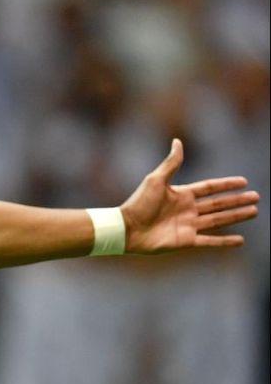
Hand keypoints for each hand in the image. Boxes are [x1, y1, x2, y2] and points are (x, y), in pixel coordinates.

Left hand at [121, 139, 259, 253]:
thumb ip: (171, 163)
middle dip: (237, 200)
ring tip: (254, 211)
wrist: (127, 229)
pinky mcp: (186, 241)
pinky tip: (240, 240)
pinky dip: (225, 241)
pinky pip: (210, 241)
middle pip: (218, 204)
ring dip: (236, 216)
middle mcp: (188, 209)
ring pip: (219, 220)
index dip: (226, 184)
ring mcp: (189, 225)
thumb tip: (177, 141)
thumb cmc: (138, 203)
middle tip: (256, 197)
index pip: (210, 187)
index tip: (243, 181)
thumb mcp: (156, 180)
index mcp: (182, 194)